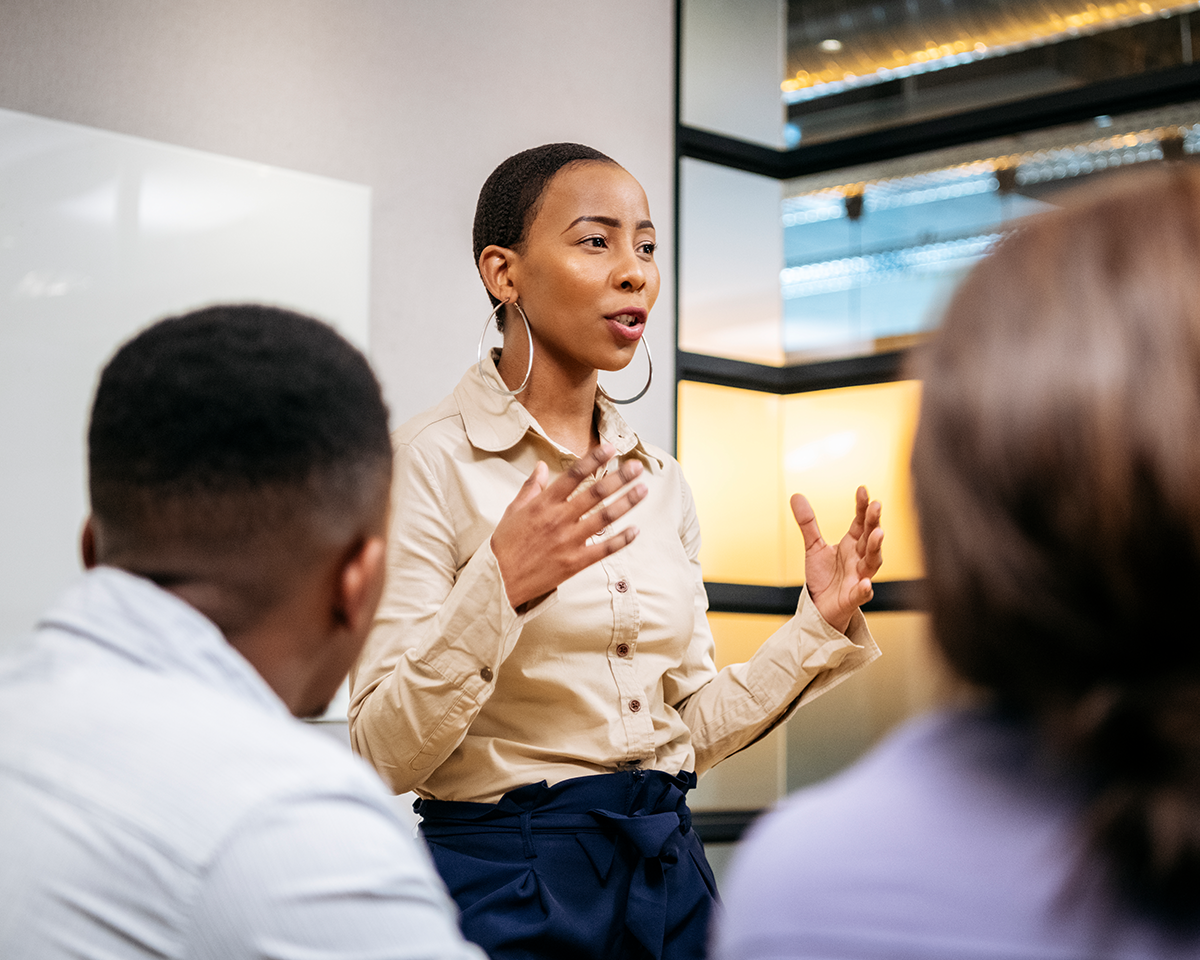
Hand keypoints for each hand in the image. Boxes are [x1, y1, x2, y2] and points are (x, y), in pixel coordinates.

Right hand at [491, 443, 645, 609]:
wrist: (500, 580)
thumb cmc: (505, 545)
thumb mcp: (513, 510)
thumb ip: (530, 487)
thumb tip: (540, 466)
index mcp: (543, 504)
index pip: (573, 475)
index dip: (594, 459)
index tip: (610, 448)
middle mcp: (559, 519)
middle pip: (595, 493)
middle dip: (619, 478)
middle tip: (636, 466)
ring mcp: (569, 541)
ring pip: (604, 518)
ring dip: (626, 503)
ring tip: (643, 490)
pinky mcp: (574, 562)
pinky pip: (603, 550)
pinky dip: (621, 540)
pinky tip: (635, 530)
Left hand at [790, 486, 882, 633]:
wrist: (821, 607)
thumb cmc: (824, 577)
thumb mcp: (813, 547)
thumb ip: (808, 523)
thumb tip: (796, 496)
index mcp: (853, 544)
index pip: (860, 522)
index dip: (862, 507)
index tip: (862, 490)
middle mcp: (860, 558)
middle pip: (870, 537)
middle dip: (874, 521)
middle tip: (876, 506)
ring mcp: (859, 577)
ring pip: (873, 561)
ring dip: (876, 548)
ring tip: (878, 534)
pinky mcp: (854, 597)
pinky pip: (862, 593)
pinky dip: (865, 589)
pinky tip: (866, 584)